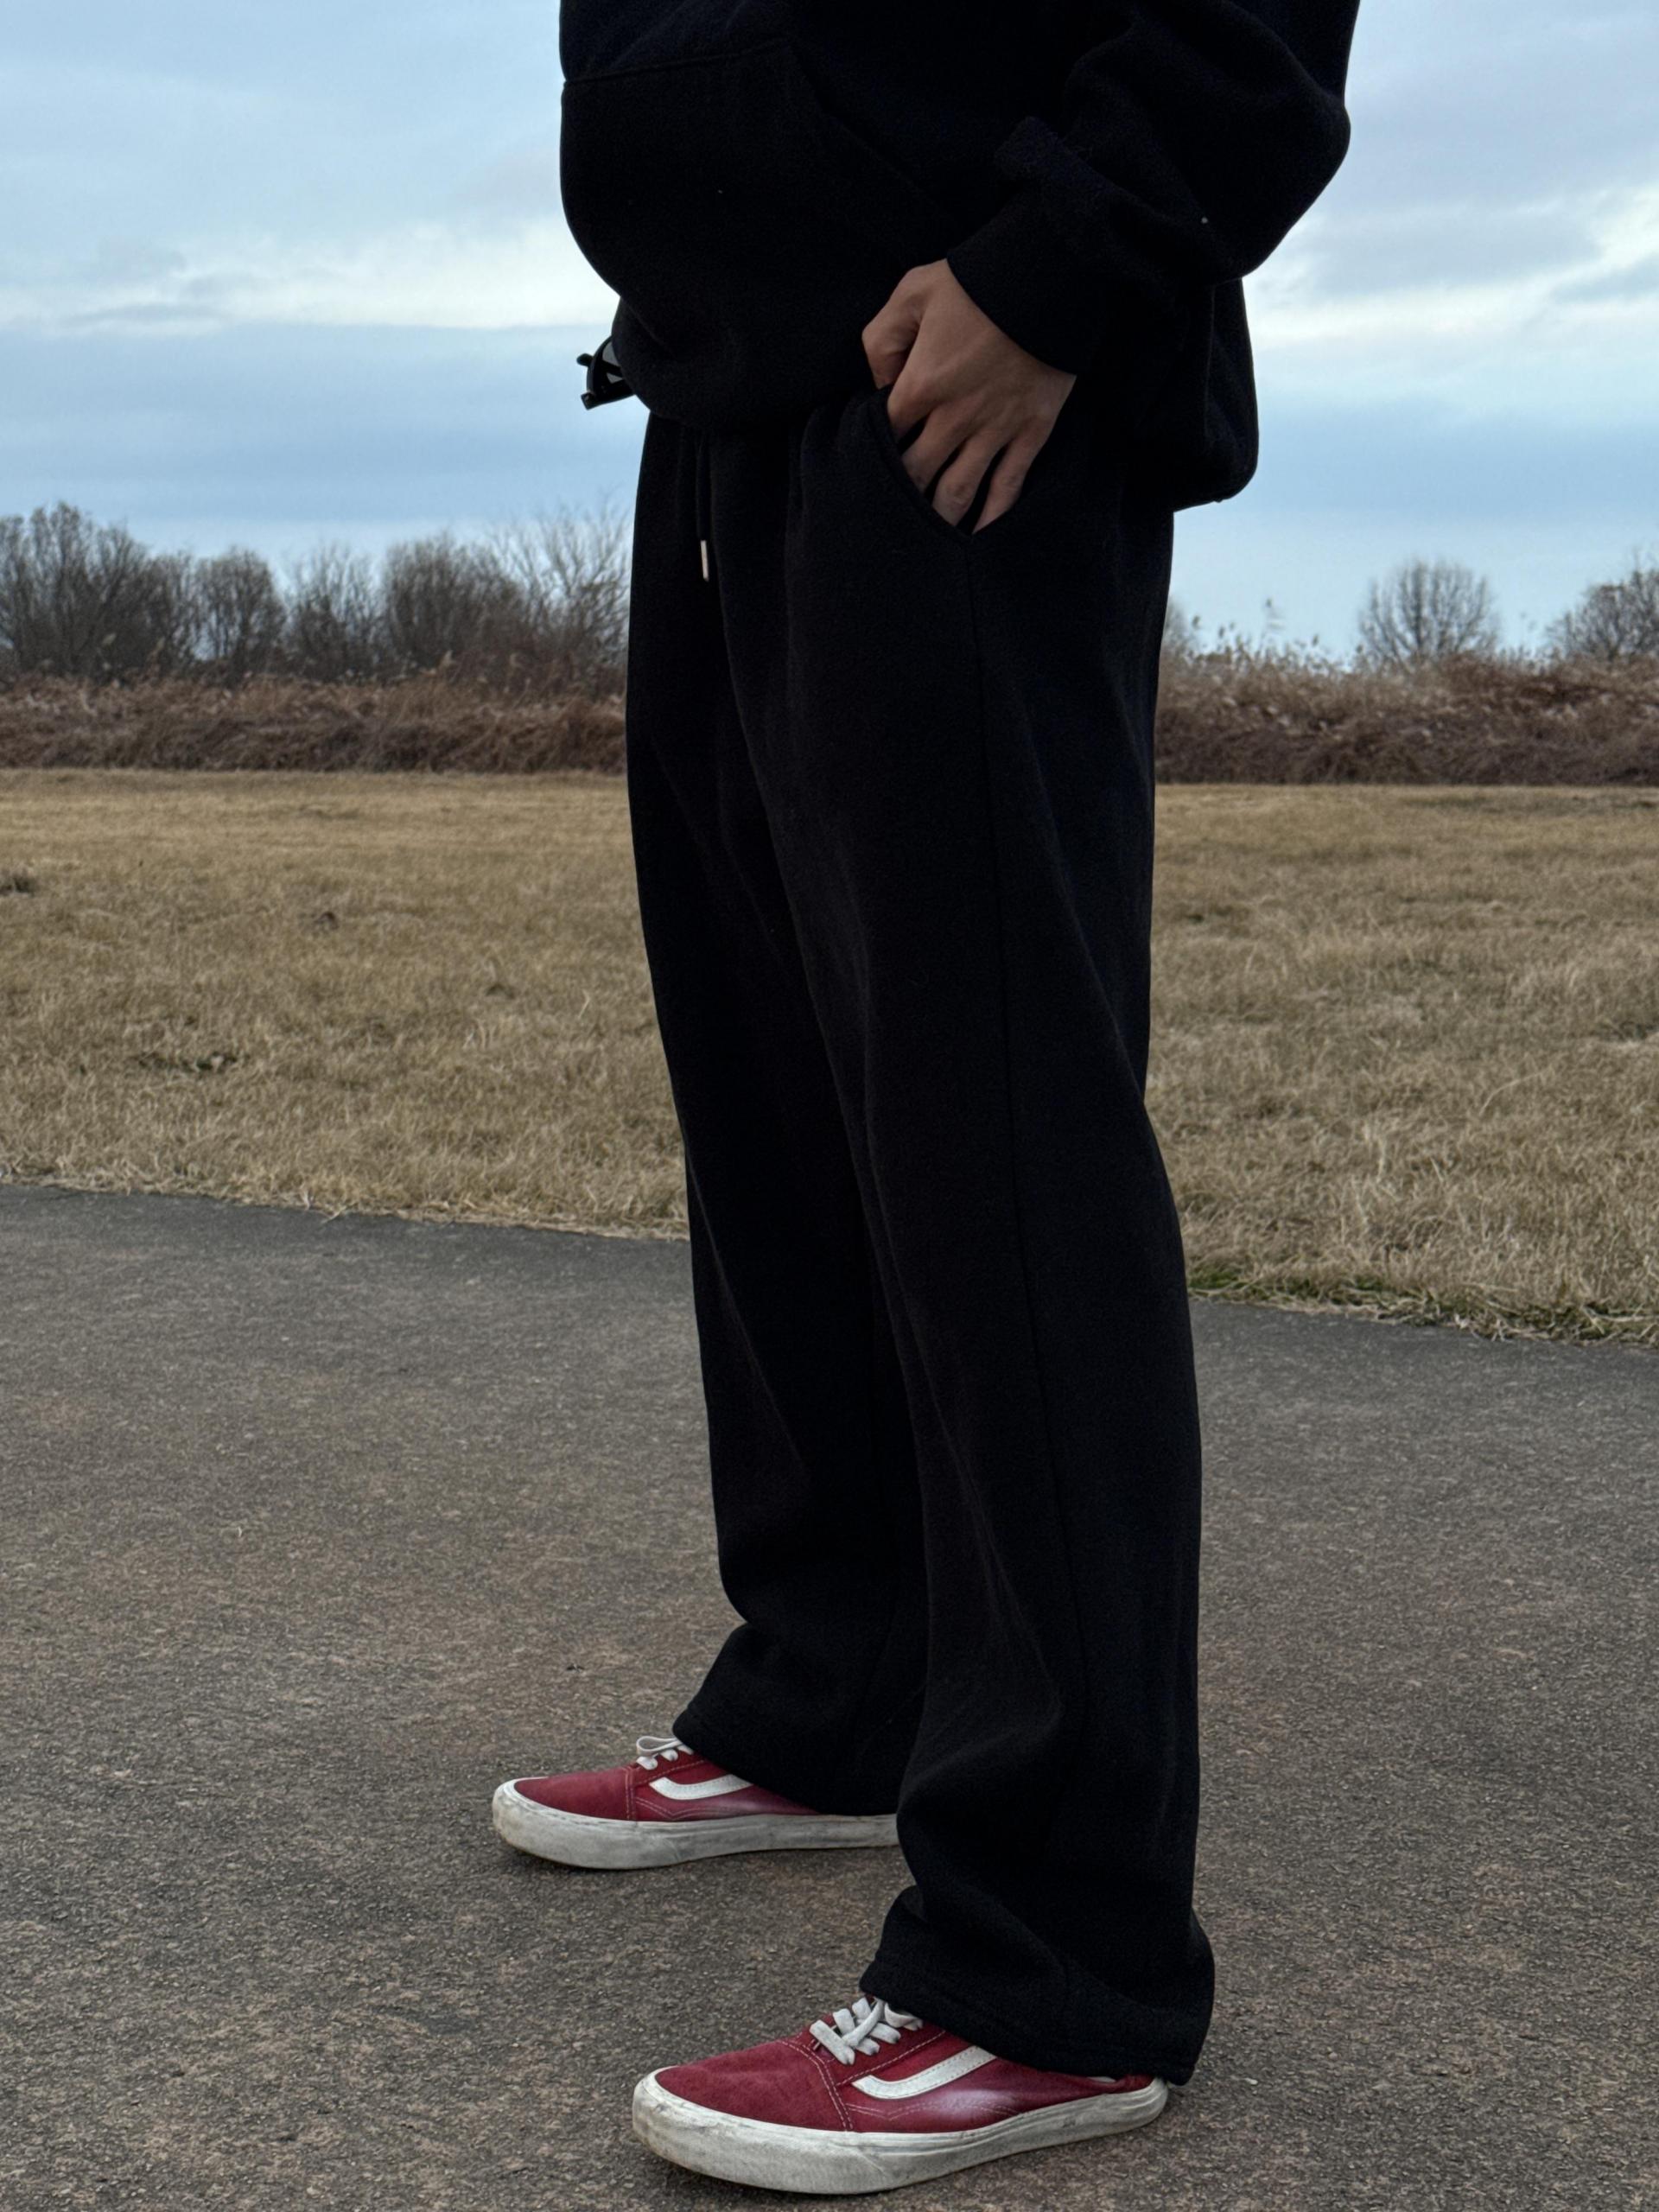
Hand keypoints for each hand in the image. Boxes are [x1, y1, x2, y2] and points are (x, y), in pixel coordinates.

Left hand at [861, 261, 1076, 531]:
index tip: (866, 461)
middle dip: (898, 497)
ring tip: (923, 541)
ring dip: (938, 520)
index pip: (883, 436)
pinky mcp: (1031, 434)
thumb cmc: (977, 279)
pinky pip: (1008, 487)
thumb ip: (881, 341)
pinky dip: (991, 517)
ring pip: (957, 493)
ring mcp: (995, 430)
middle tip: (886, 515)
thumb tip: (878, 385)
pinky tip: (977, 538)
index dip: (871, 451)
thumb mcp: (911, 292)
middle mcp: (954, 417)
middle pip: (914, 476)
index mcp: (920, 384)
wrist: (1050, 272)